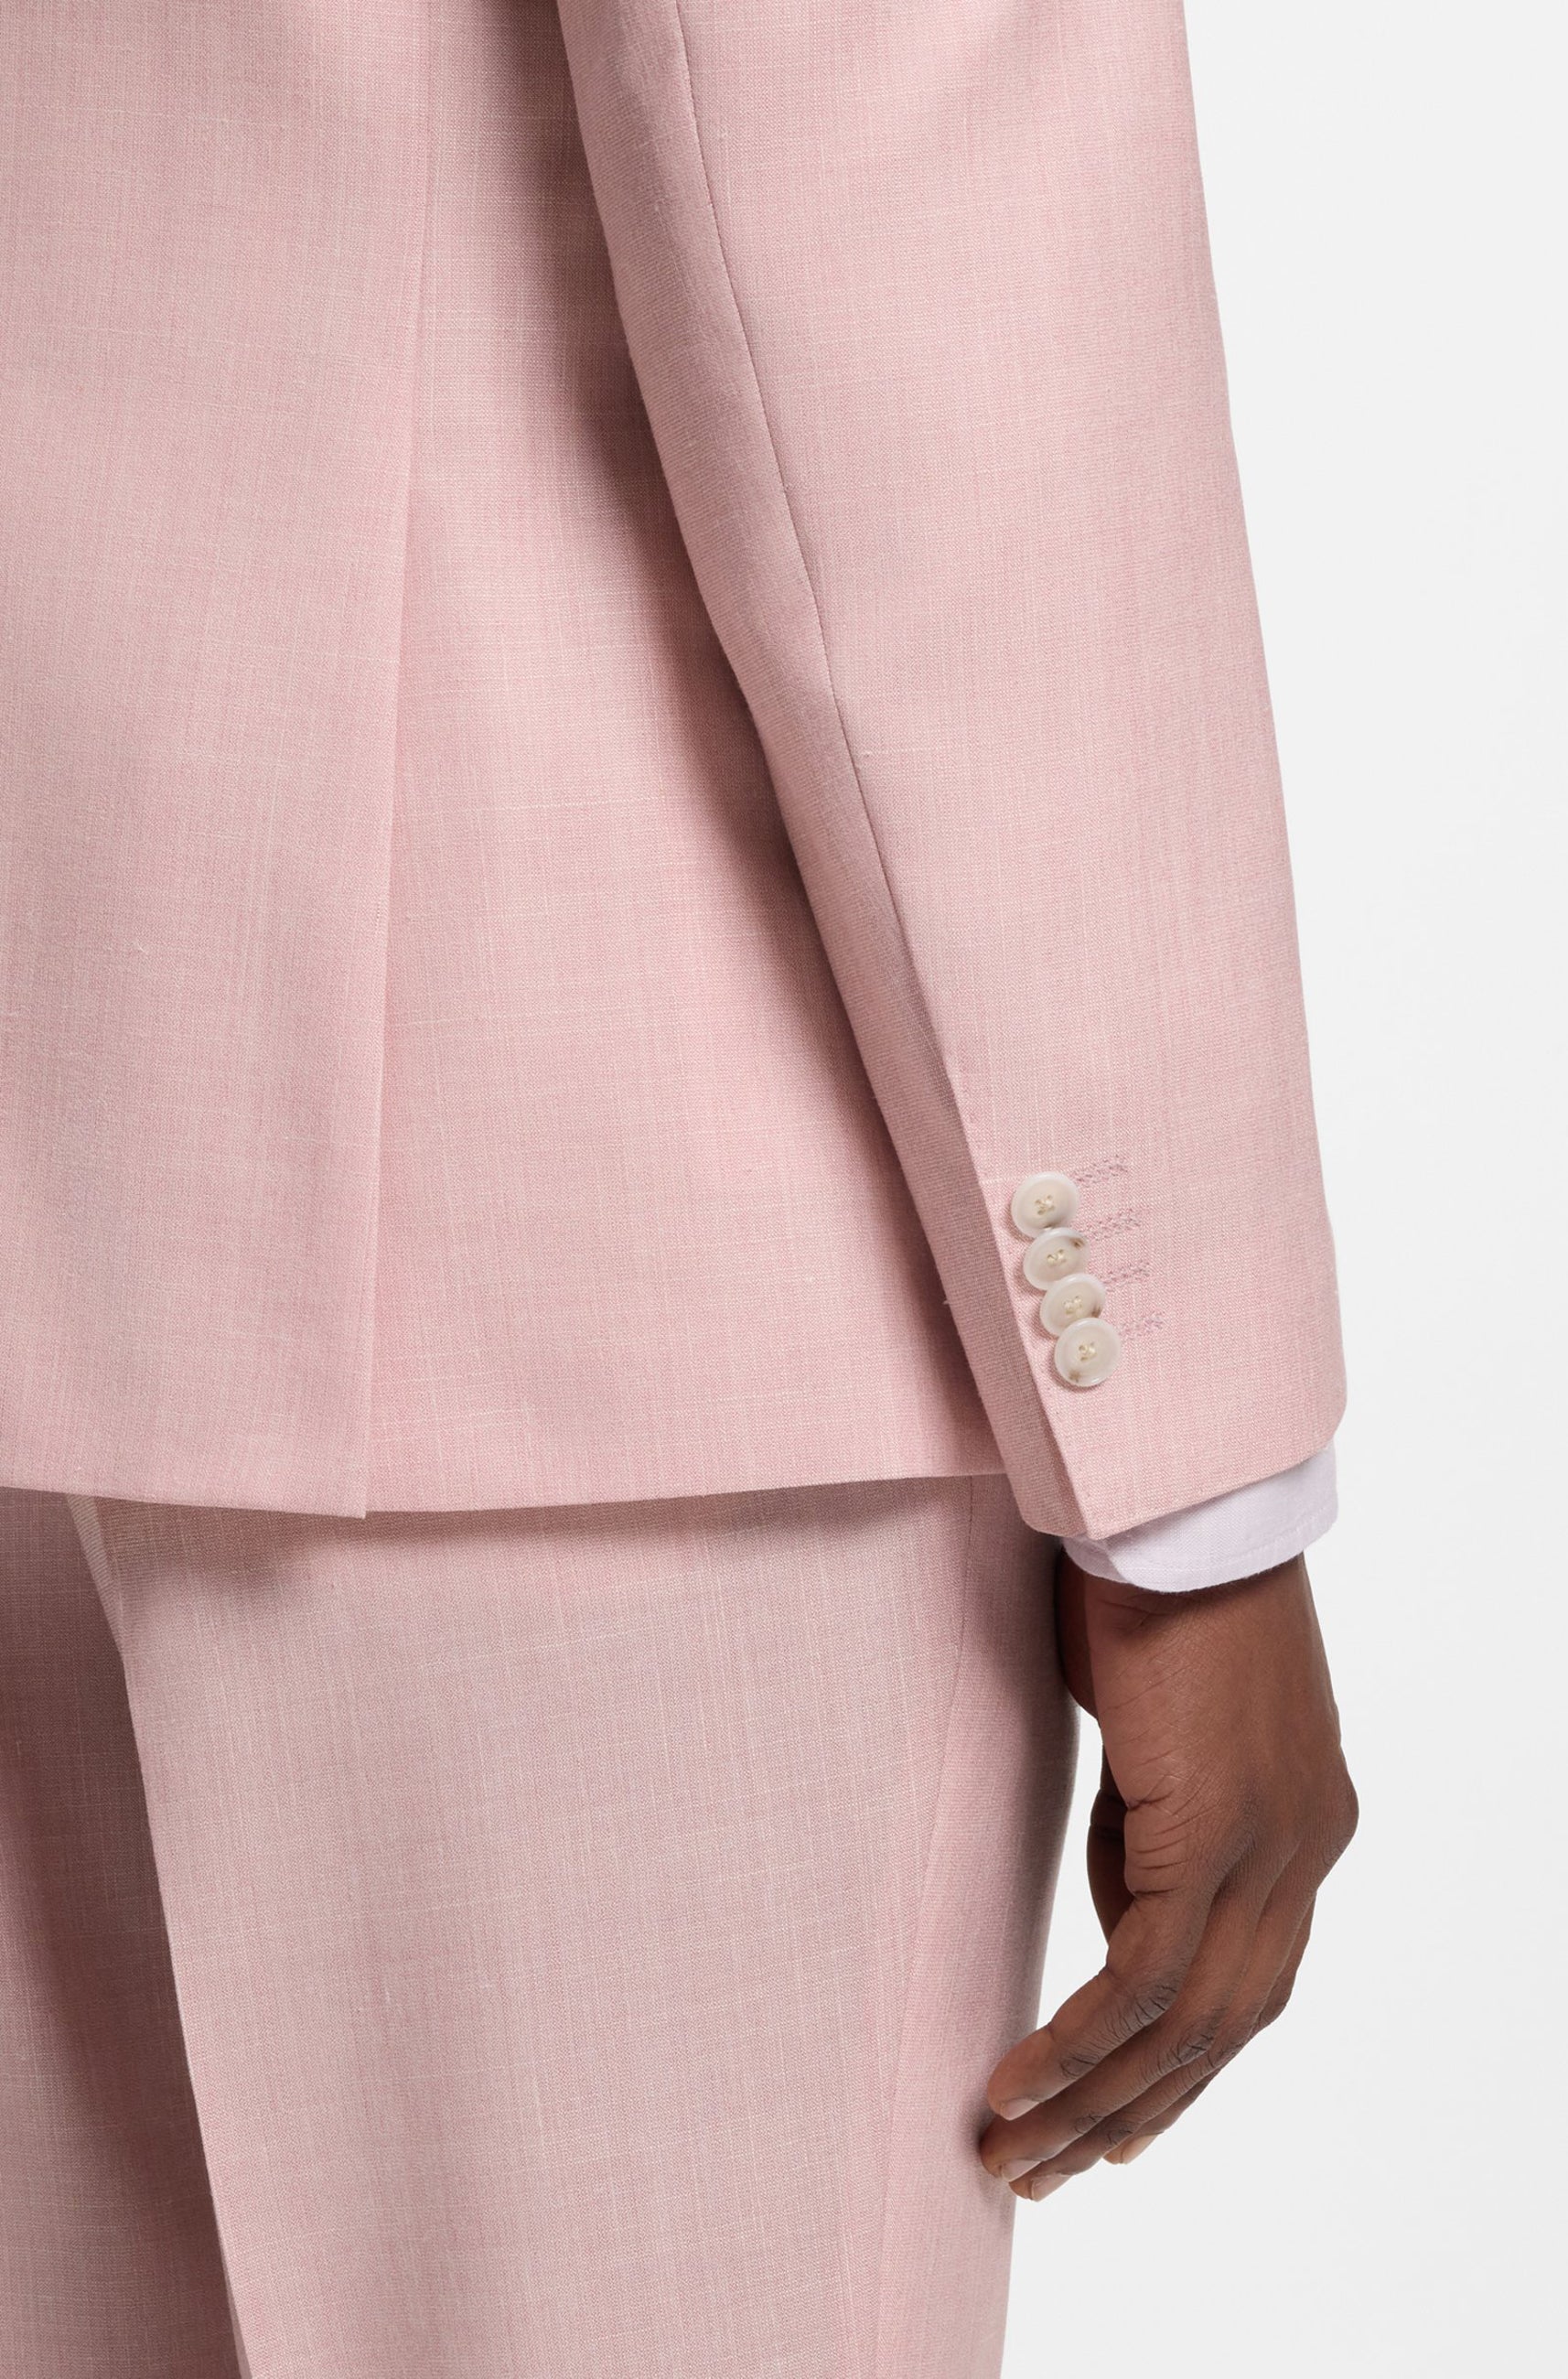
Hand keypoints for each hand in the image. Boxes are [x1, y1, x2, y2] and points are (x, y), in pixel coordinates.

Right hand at [980, 1549, 1356, 2200]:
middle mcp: (1307, 1844)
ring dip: (1095, 2102)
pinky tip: (1019, 2086)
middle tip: (1050, 2172)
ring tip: (1015, 2156)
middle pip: (1225, 2027)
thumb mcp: (1152, 1722)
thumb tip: (1123, 1886)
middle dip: (1133, 2111)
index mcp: (1305, 1818)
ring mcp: (1274, 1841)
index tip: (1116, 2121)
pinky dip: (1079, 2044)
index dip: (1182, 2065)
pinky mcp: (1218, 1829)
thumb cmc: (1149, 1582)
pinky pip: (1143, 1977)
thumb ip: (1150, 1810)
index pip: (1249, 1980)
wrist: (1177, 1501)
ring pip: (1186, 2025)